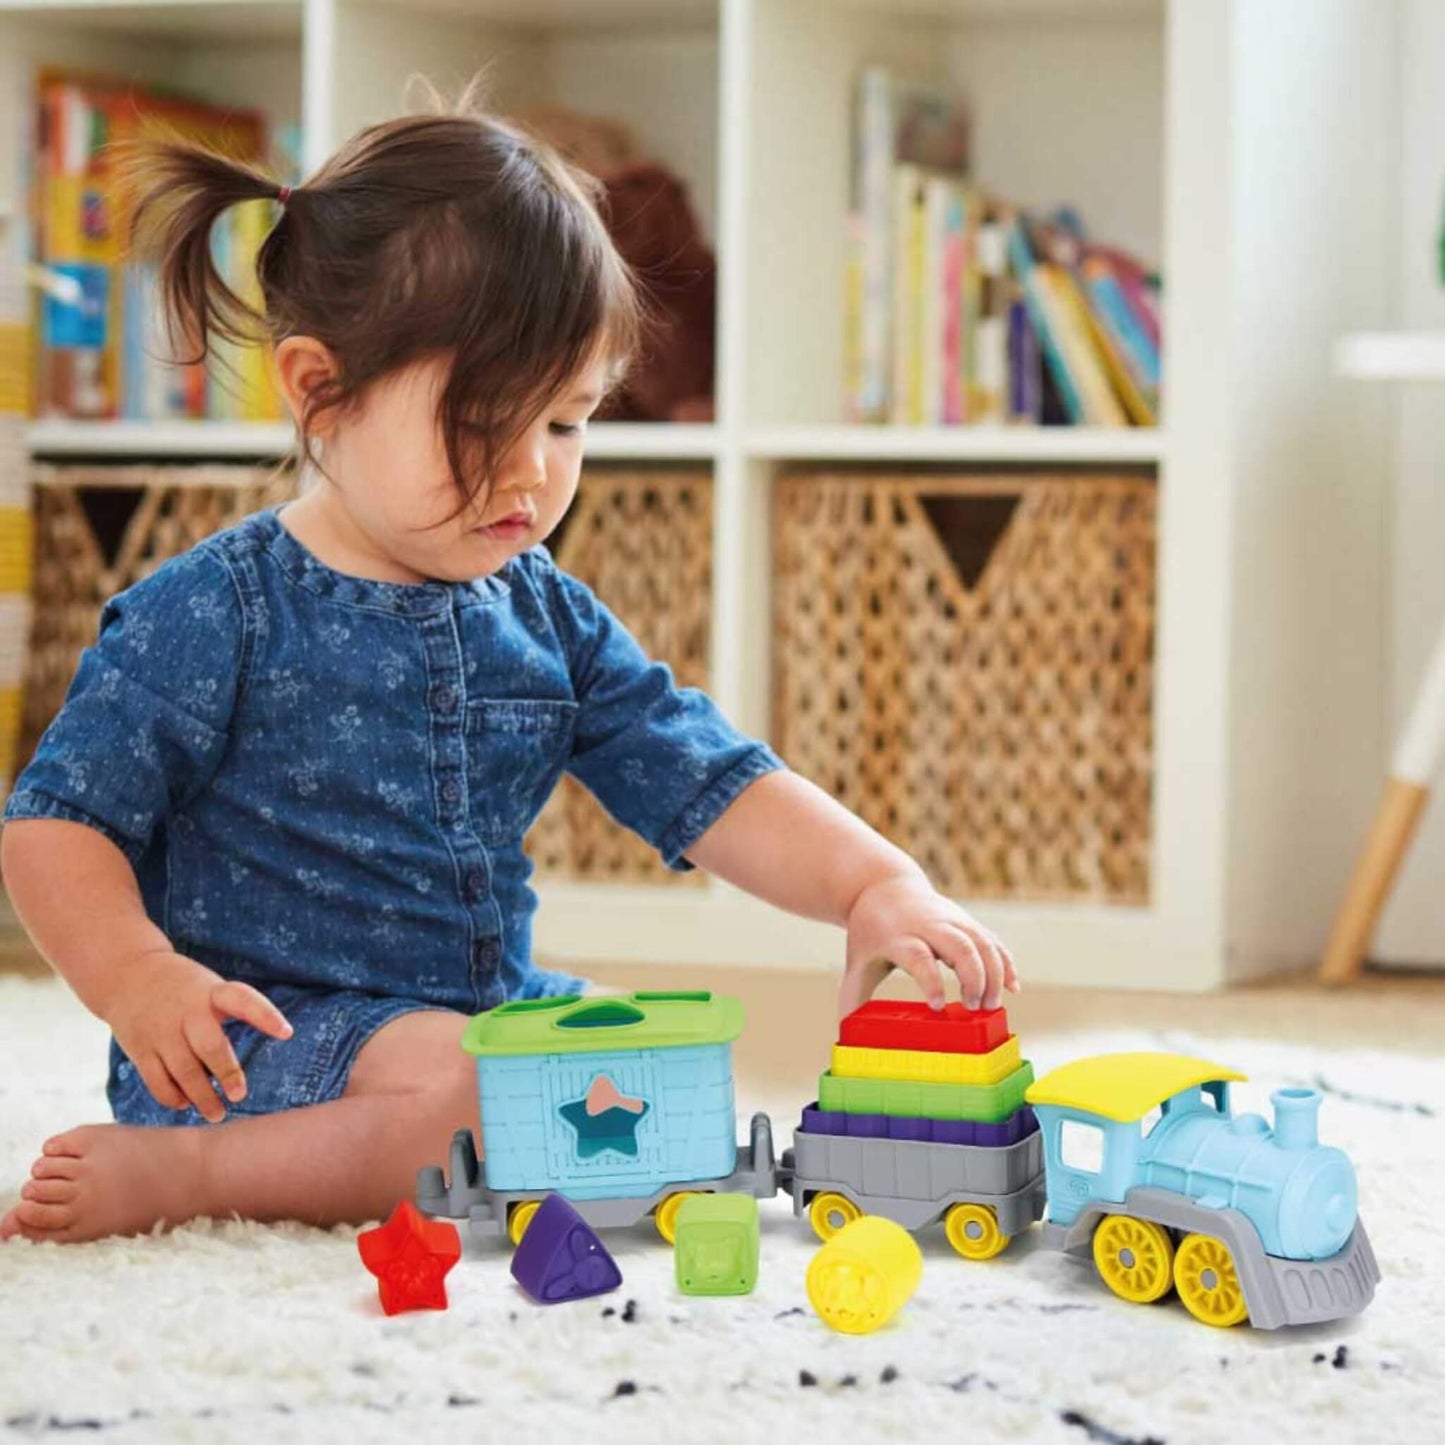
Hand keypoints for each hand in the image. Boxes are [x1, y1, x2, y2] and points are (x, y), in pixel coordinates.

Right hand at [100, 949, 292, 1122]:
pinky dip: (172, 1097)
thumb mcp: (210, 986)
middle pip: (210, 1046)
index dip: (266, 1016)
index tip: (287, 1033)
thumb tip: (262, 1046)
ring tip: (217, 1114)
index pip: (243, 1000)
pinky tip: (185, 1104)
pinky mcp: (140, 1049)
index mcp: (211, 992)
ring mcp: (161, 1032)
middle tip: (239, 1096)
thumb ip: (230, 1010)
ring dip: (201, 1097)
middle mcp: (187, 1012)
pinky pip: (157, 1081)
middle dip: (227, 1073)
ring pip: (183, 1071)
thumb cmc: (184, 987)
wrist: (128, 974)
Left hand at [841, 873, 1019, 1015]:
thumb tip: (845, 1033)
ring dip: (994, 974)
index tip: (939, 1006)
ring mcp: (951, 920)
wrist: (884, 886)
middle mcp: (928, 925)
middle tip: (974, 1008)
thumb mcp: (857, 958)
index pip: (919, 956)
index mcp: (899, 936)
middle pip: (960, 946)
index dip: (931, 980)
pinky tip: (1014, 987)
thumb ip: (854, 994)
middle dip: (973, 978)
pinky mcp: (966, 921)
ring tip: (991, 1005)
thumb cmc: (871, 930)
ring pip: (982, 942)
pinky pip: (991, 940)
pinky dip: (1005, 963)